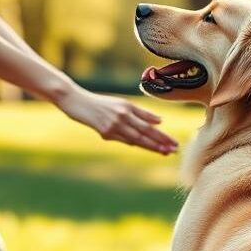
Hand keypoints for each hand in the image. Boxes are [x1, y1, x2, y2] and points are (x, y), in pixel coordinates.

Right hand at [55, 86, 177, 154]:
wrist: (75, 100)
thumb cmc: (99, 104)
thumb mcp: (121, 105)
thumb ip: (139, 114)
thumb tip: (159, 122)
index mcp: (128, 107)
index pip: (149, 123)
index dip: (162, 134)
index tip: (174, 143)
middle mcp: (124, 114)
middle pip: (146, 130)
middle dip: (161, 140)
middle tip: (175, 149)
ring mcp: (114, 123)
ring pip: (137, 136)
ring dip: (152, 144)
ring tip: (165, 151)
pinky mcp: (105, 130)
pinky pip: (123, 139)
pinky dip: (134, 143)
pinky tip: (146, 146)